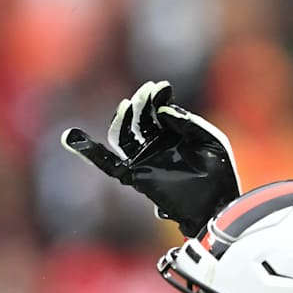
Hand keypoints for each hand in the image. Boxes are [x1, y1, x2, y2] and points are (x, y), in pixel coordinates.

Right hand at [62, 80, 240, 235]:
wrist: (218, 205)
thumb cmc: (220, 174)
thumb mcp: (211, 141)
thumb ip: (189, 124)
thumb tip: (163, 110)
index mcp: (174, 135)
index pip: (157, 111)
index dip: (157, 97)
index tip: (161, 87)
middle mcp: (156, 146)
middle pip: (139, 120)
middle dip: (142, 103)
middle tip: (148, 91)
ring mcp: (145, 160)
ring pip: (124, 135)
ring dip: (125, 118)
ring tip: (130, 104)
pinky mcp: (136, 176)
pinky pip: (109, 165)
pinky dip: (90, 153)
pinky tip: (72, 137)